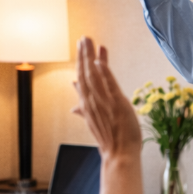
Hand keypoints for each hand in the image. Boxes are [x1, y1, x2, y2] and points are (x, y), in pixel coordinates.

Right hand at [72, 37, 141, 159]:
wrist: (119, 155)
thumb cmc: (110, 139)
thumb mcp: (95, 123)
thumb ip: (84, 111)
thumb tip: (73, 107)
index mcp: (87, 104)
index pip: (82, 78)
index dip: (81, 61)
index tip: (81, 46)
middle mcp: (92, 102)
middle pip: (85, 73)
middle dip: (83, 54)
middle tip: (83, 38)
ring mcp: (104, 102)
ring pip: (94, 76)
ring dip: (91, 56)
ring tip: (89, 41)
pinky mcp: (117, 104)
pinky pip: (109, 86)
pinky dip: (104, 72)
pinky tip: (99, 60)